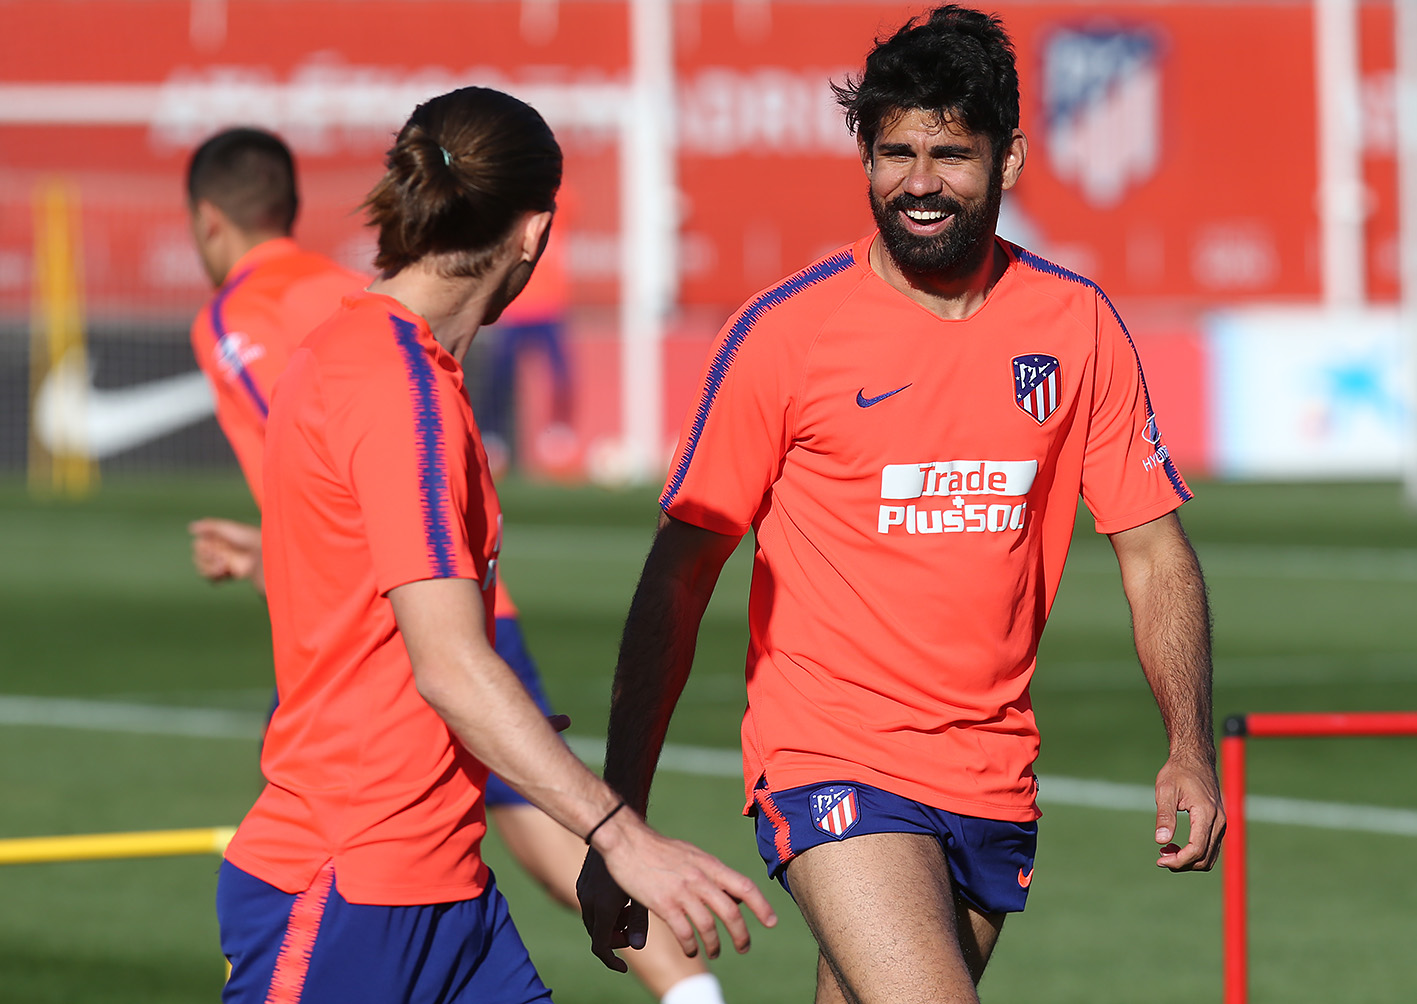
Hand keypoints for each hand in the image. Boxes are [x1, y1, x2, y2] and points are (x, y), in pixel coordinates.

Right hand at [189, 518, 262, 590]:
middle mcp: (222, 548)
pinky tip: (226, 574)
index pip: (199, 545)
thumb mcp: (232, 529)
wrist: (270, 559)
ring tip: (224, 568)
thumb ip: (211, 526)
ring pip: (203, 570)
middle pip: (199, 558)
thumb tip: (191, 527)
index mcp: (221, 536)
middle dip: (206, 560)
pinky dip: (216, 577)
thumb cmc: (253, 540)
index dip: (202, 549)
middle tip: (221, 559)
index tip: (212, 549)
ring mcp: (226, 562)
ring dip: (210, 569)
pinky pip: (213, 580)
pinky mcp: (232, 575)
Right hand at [576, 818, 776, 972]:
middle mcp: (700, 878)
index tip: (772, 922)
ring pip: (708, 926)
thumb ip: (711, 873)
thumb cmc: (659, 849)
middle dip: (741, 935)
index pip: (744, 886)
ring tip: (716, 952)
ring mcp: (681, 891)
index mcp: (709, 865)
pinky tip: (690, 950)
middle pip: (730, 912)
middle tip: (744, 948)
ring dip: (715, 945)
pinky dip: (690, 945)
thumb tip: (731, 894)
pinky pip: (683, 932)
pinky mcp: (663, 904)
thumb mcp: (692, 855)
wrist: (628, 841)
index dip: (761, 906)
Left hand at [1154, 751, 1224, 870]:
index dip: (1178, 860)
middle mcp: (1219, 821)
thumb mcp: (1165, 790)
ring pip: (1210, 856)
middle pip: (1205, 858)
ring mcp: (1221, 823)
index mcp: (1206, 813)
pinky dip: (1195, 853)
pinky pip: (1210, 848)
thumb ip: (1164, 816)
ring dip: (1189, 861)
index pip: (1197, 849)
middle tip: (1160, 858)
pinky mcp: (1219, 824)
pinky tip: (1176, 846)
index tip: (1160, 860)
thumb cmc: (1177, 772)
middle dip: (1182, 863)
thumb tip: (1160, 841)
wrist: (1195, 759)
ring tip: (1166, 852)